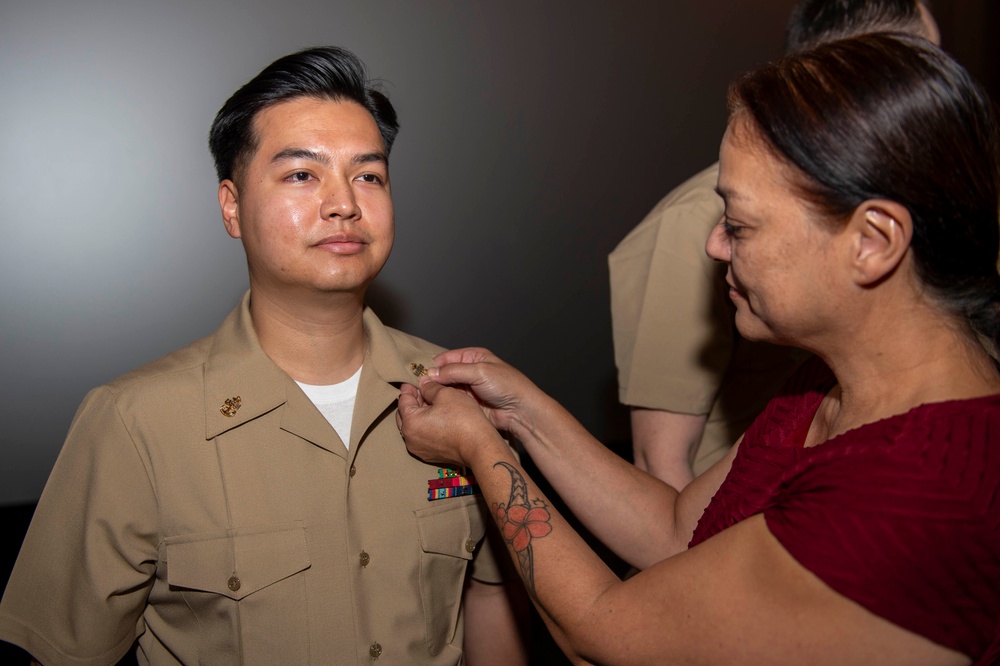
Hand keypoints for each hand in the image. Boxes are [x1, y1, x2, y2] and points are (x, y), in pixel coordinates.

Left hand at [397, 379, 506, 468]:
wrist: (479, 447)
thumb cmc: (463, 419)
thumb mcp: (446, 394)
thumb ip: (430, 387)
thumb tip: (423, 384)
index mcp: (410, 423)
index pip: (403, 400)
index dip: (409, 387)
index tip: (414, 380)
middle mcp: (410, 439)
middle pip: (405, 415)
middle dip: (413, 401)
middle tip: (424, 390)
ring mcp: (420, 449)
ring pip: (414, 426)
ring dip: (420, 414)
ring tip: (432, 403)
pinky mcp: (430, 455)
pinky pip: (423, 436)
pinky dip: (427, 426)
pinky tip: (439, 418)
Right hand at [424, 348, 539, 435]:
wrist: (520, 410)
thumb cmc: (507, 386)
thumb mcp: (480, 372)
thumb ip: (454, 371)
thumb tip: (430, 374)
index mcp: (473, 357)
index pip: (446, 358)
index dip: (433, 366)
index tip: (419, 375)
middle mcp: (468, 372)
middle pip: (443, 374)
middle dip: (432, 381)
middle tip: (418, 389)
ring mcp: (468, 389)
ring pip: (444, 390)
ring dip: (436, 394)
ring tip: (423, 399)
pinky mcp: (467, 404)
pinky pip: (450, 403)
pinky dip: (442, 404)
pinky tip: (433, 407)